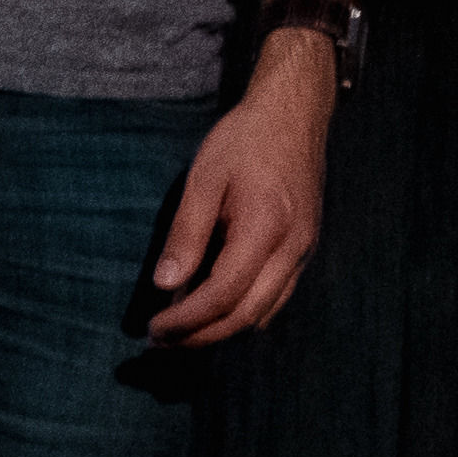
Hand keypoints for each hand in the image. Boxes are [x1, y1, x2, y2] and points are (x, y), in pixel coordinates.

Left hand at [146, 32, 340, 344]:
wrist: (294, 114)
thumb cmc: (244, 140)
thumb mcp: (205, 179)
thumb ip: (186, 234)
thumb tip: (166, 285)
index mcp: (265, 228)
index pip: (222, 295)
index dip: (186, 320)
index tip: (153, 328)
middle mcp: (292, 248)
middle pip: (246, 315)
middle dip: (201, 336)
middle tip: (161, 342)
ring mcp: (303, 250)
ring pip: (265, 313)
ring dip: (222, 330)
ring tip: (183, 332)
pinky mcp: (304, 247)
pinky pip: (276, 296)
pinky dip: (244, 312)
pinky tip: (215, 308)